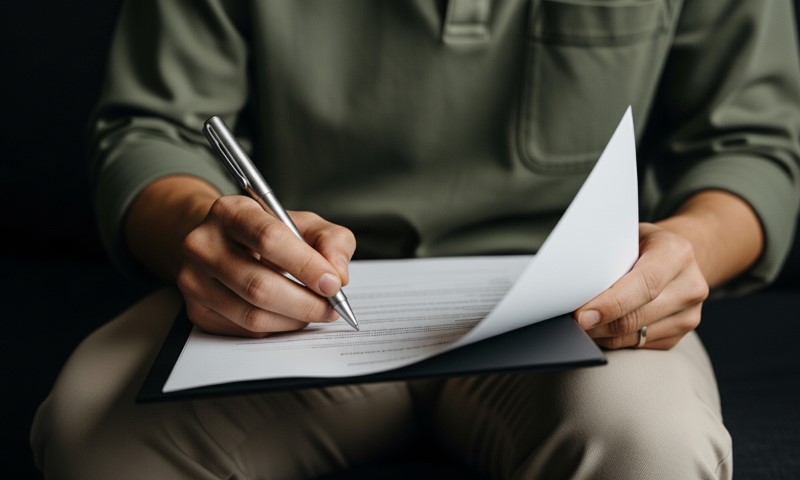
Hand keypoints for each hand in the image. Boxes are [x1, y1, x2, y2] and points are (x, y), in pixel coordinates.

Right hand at [176, 195, 355, 336]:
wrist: (223, 242)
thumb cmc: (269, 232)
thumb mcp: (305, 223)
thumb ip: (331, 240)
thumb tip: (337, 274)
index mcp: (231, 212)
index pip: (268, 238)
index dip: (305, 265)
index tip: (333, 283)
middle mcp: (203, 244)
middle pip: (259, 285)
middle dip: (305, 302)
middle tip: (331, 307)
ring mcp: (194, 280)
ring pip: (252, 314)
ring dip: (293, 319)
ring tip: (315, 311)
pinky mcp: (196, 310)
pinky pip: (244, 330)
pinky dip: (276, 328)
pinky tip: (289, 315)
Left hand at [574, 223, 709, 349]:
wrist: (676, 256)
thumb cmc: (642, 243)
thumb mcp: (627, 236)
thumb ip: (608, 257)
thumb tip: (575, 287)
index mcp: (676, 253)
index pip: (645, 284)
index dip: (610, 304)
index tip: (581, 315)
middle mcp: (690, 285)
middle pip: (636, 316)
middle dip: (598, 323)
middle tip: (570, 323)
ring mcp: (690, 314)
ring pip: (635, 335)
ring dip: (602, 334)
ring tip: (579, 326)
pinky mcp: (681, 334)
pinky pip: (639, 345)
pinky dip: (613, 340)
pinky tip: (599, 329)